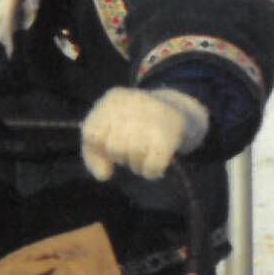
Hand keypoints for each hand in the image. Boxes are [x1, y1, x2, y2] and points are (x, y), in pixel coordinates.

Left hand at [80, 88, 209, 180]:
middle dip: (121, 156)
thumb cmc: (138, 123)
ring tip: (146, 155)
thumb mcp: (112, 128)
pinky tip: (156, 165)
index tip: (107, 154)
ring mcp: (154, 117)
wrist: (181, 109)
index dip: (96, 152)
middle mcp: (133, 103)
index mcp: (114, 99)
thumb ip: (94, 152)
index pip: (92, 134)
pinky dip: (151, 172)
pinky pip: (151, 167)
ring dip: (137, 165)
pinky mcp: (171, 134)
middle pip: (113, 147)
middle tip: (134, 149)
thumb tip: (103, 175)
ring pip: (132, 157)